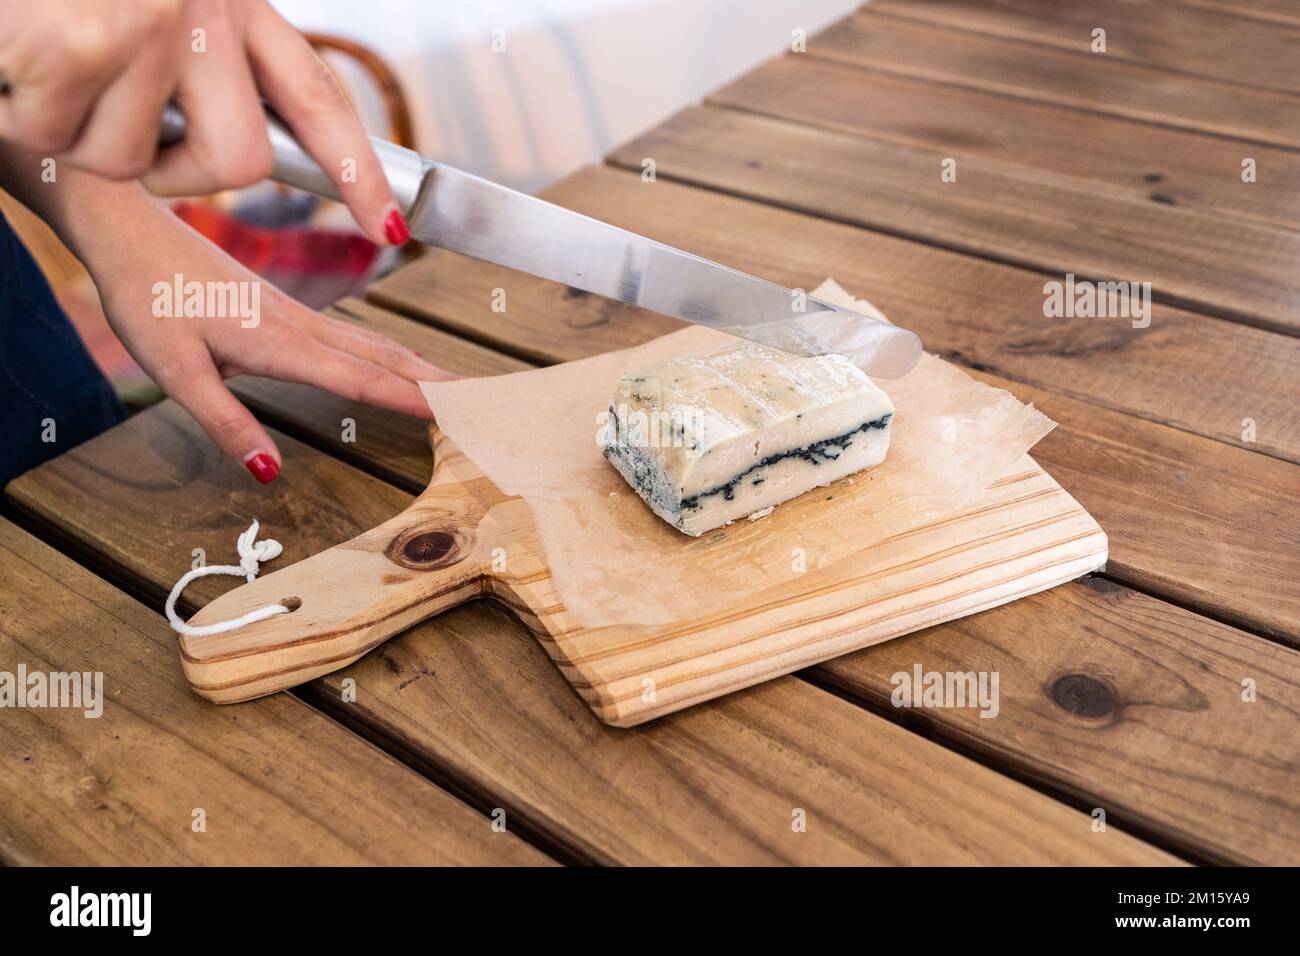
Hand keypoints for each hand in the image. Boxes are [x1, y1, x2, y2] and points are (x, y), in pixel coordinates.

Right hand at [0, 0, 406, 244]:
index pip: (316, 97)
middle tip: (121, 128)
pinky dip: (17, 112)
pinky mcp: (80, 46)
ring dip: (72, 131)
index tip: (390, 225)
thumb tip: (229, 148)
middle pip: (239, 164)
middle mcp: (204, 9)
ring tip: (42, 57)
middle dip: (179, 175)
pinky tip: (12, 56)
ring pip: (130, 162)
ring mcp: (146, 28)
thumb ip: (198, 55)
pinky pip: (55, 137)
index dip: (358, 170)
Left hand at [77, 183, 451, 482]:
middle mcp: (301, 325)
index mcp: (281, 343)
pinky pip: (356, 334)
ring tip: (458, 387)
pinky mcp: (288, 308)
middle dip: (437, 382)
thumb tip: (269, 473)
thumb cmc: (148, 299)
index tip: (458, 415)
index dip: (411, 399)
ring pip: (376, 341)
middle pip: (386, 356)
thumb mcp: (175, 372)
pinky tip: (399, 359)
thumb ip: (226, 423)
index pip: (362, 377)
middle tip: (485, 403)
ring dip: (421, 365)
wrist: (131, 232)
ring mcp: (299, 313)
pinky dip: (392, 351)